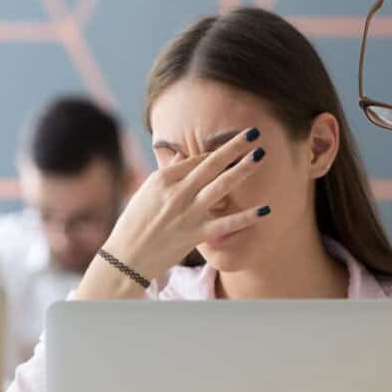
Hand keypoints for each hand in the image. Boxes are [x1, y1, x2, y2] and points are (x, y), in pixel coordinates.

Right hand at [102, 127, 270, 280]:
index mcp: (162, 179)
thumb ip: (167, 174)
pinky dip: (246, 217)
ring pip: (221, 186)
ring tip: (260, 155)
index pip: (196, 160)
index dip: (217, 151)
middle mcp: (177, 192)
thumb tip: (181, 156)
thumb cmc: (134, 224)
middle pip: (211, 164)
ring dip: (242, 169)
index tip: (234, 144)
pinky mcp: (196, 234)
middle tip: (254, 133)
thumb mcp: (146, 193)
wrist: (126, 258)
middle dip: (233, 147)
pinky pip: (226, 224)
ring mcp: (188, 213)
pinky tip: (265, 209)